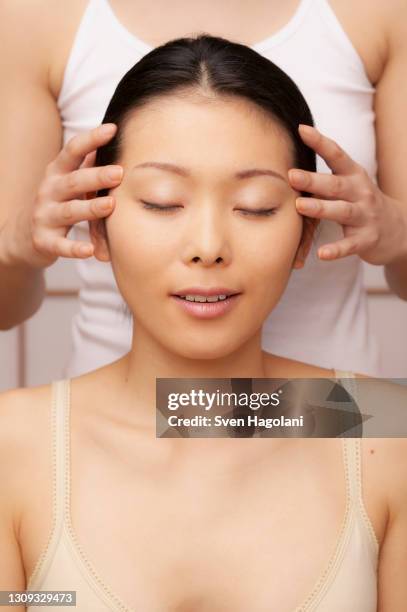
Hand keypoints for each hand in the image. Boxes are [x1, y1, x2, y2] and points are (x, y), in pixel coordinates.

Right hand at [1, 123, 122, 268]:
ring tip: (111, 206)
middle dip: (96, 176)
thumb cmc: (55, 204)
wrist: (21, 237)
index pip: (72, 151)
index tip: (113, 129)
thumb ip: (86, 164)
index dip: (91, 139)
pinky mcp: (44, 242)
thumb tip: (113, 136)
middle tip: (119, 172)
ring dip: (90, 208)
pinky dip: (74, 248)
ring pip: (69, 211)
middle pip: (74, 182)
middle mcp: (49, 192)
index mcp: (57, 173)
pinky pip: (61, 246)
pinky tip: (89, 250)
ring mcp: (45, 217)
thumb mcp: (66, 181)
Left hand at [288, 124, 406, 265]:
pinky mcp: (366, 239)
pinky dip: (336, 249)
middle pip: (335, 184)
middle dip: (313, 180)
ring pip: (341, 211)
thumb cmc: (361, 204)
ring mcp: (365, 216)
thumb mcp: (349, 184)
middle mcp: (360, 192)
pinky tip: (322, 254)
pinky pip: (349, 245)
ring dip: (320, 208)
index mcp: (354, 175)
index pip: (336, 155)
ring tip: (299, 206)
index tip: (301, 130)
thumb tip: (288, 166)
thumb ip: (325, 177)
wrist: (399, 230)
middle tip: (291, 175)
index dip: (320, 142)